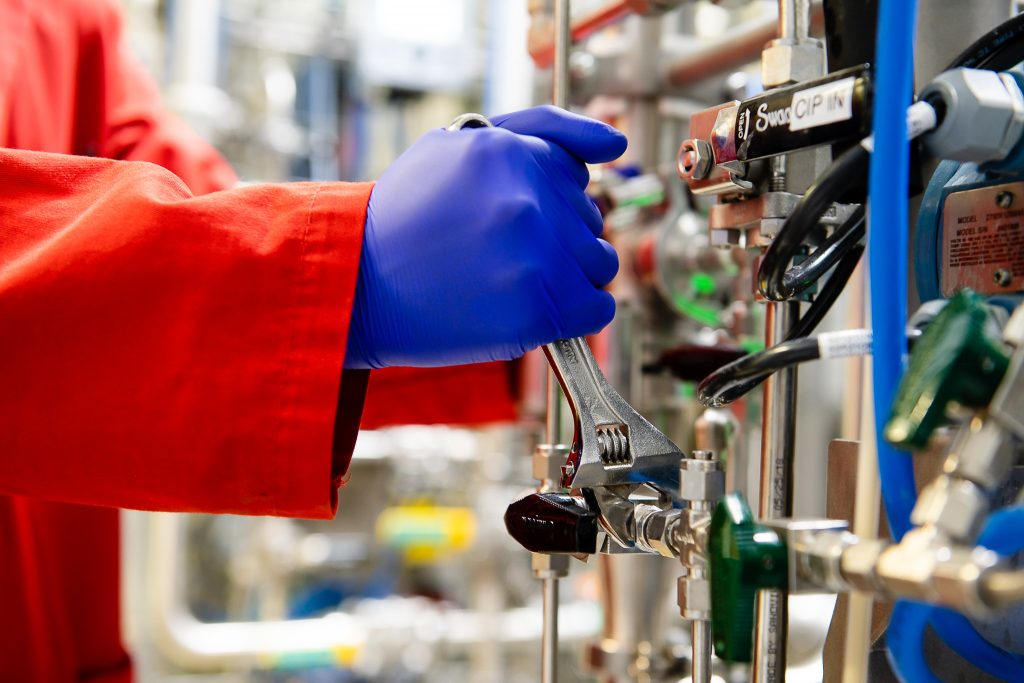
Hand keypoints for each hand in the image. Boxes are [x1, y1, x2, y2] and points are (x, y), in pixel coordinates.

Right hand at [345, 106, 626, 368]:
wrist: (358, 286)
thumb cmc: (406, 217)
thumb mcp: (456, 144)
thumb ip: (539, 130)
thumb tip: (615, 143)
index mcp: (509, 152)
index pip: (573, 175)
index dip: (539, 201)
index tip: (506, 220)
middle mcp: (526, 199)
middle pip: (589, 219)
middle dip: (554, 236)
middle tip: (498, 253)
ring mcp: (534, 256)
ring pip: (599, 262)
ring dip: (568, 274)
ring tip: (513, 280)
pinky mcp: (537, 309)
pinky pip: (597, 307)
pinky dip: (575, 313)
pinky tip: (531, 308)